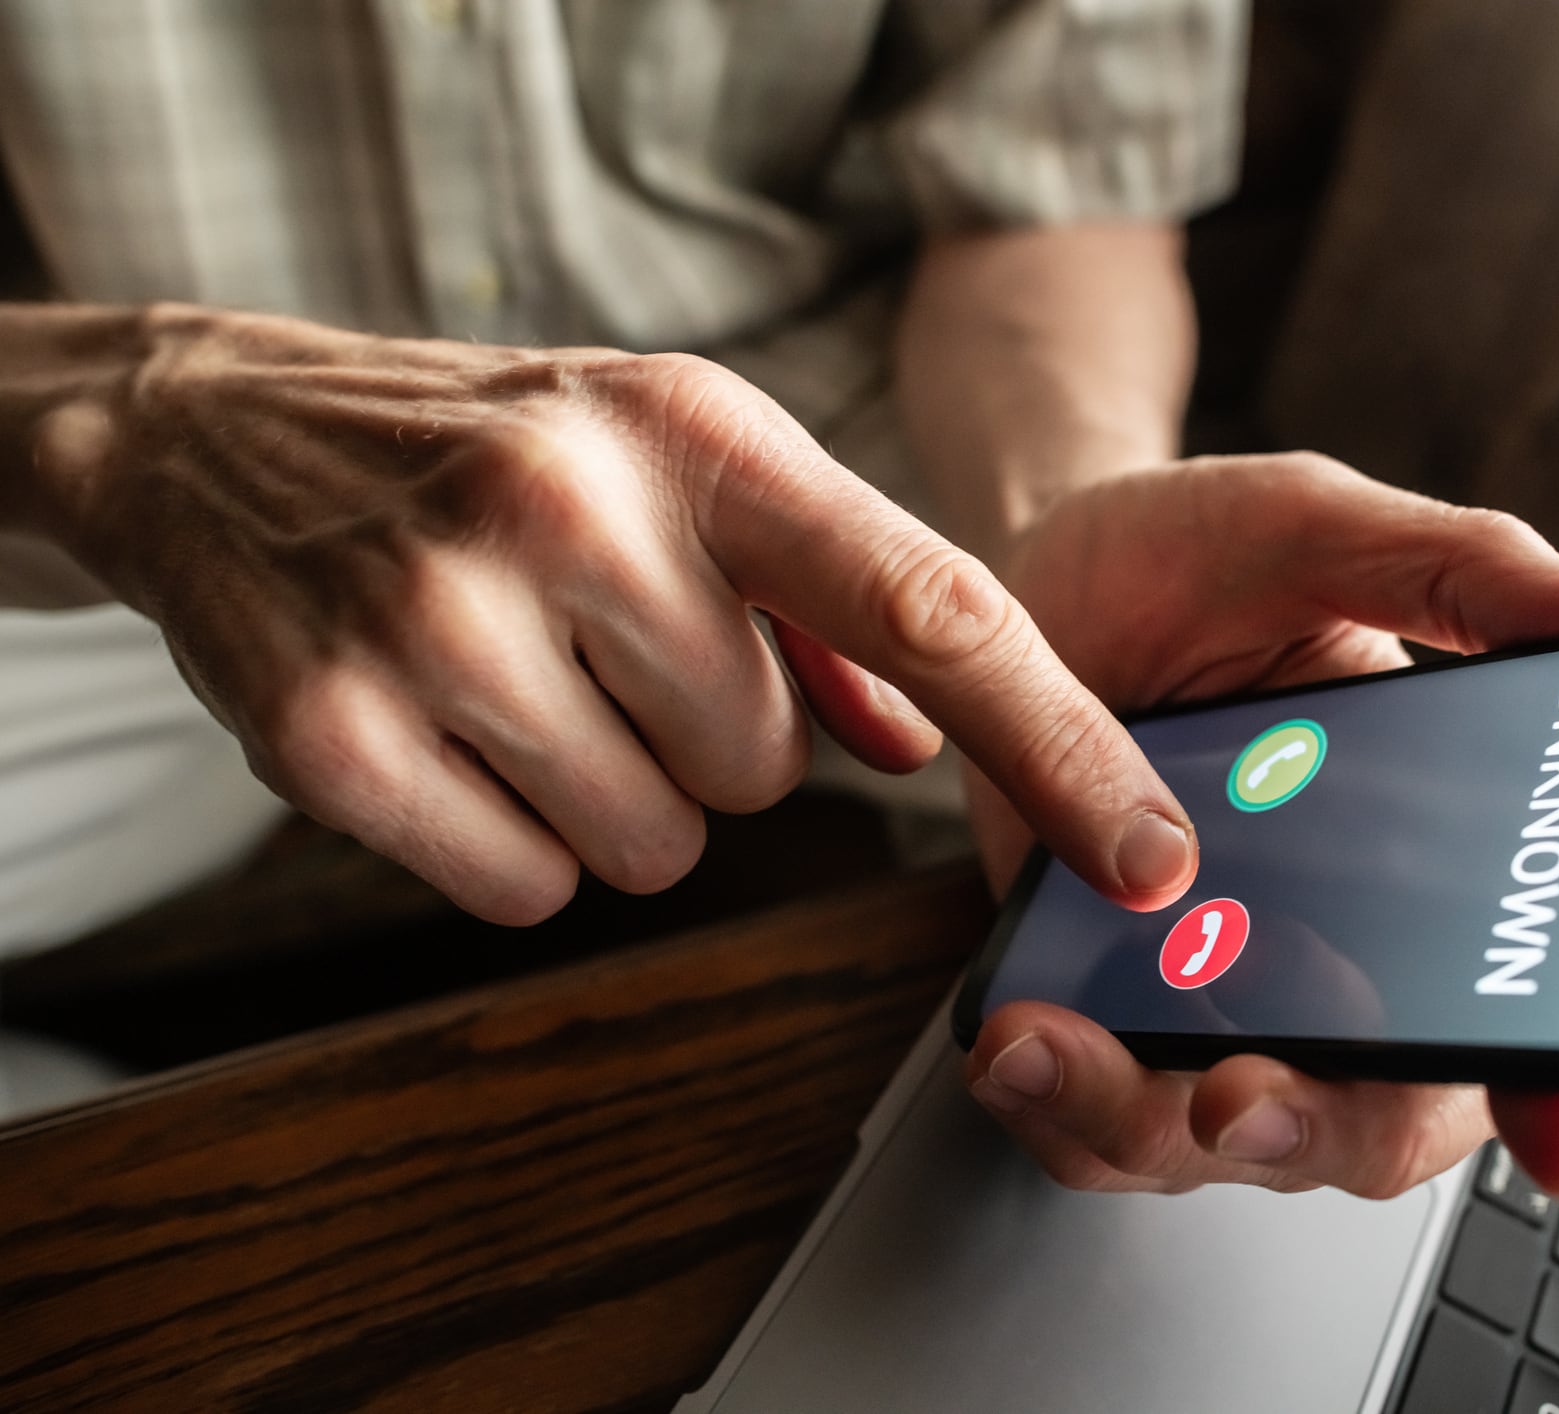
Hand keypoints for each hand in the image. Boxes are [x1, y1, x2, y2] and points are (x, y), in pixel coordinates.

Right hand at [25, 304, 1199, 921]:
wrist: (235, 435)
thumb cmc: (513, 452)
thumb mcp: (686, 461)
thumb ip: (829, 600)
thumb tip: (931, 741)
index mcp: (699, 434)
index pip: (927, 608)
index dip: (1053, 744)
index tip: (1150, 855)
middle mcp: (574, 510)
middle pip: (771, 772)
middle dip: (712, 738)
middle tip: (609, 642)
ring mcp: (442, 619)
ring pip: (657, 845)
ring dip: (617, 793)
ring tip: (530, 679)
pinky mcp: (333, 732)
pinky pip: (527, 889)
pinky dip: (511, 841)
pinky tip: (453, 730)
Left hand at [961, 454, 1558, 1198]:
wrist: (1038, 573)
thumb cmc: (1196, 556)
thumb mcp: (1328, 534)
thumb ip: (1470, 578)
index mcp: (1442, 864)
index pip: (1532, 1011)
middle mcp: (1349, 959)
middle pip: (1379, 1123)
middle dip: (1313, 1128)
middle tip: (1239, 1093)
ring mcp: (1224, 1001)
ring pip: (1218, 1148)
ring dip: (1139, 1122)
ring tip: (1047, 1047)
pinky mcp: (1110, 1014)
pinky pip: (1095, 1129)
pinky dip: (1057, 1109)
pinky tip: (1014, 1038)